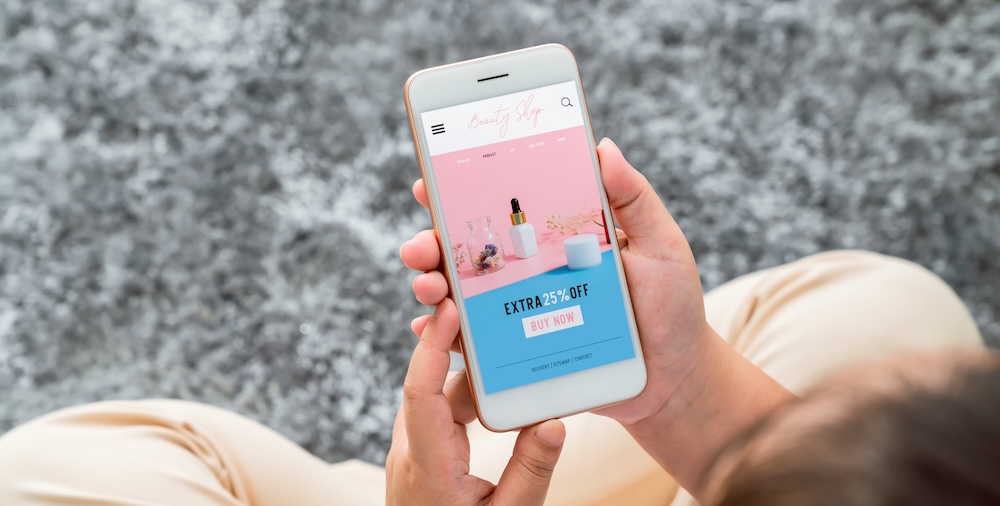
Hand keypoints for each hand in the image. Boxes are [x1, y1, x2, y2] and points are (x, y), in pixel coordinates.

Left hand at [385, 298, 566, 505]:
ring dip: (471, 384)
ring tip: (510, 361)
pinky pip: (440, 418)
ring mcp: (410, 455)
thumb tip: (553, 420)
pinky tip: (499, 404)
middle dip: (469, 360)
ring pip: (438, 402)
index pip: (420, 394)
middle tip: (502, 327)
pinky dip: (467, 405)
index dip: (430, 347)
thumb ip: (532, 472)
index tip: (450, 311)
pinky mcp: (419, 459)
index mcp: (427, 465)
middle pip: (435, 389)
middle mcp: (409, 452)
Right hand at [400, 138, 710, 426]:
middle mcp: (530, 270)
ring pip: (461, 294)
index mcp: (557, 236)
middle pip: (468, 249)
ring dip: (432, 285)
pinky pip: (473, 344)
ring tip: (431, 288)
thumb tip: (603, 146)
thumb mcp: (662, 246)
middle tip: (423, 246)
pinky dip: (444, 336)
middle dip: (432, 242)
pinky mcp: (520, 352)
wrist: (676, 381)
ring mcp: (521, 311)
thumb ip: (635, 198)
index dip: (461, 188)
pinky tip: (429, 330)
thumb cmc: (672, 308)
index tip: (431, 179)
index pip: (503, 207)